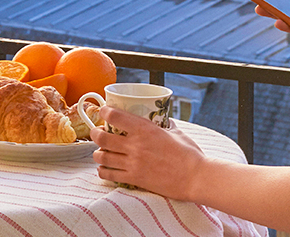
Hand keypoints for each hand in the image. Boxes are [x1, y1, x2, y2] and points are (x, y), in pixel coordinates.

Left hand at [91, 107, 205, 198]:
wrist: (195, 177)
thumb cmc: (189, 154)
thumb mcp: (176, 132)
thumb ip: (165, 126)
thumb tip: (162, 120)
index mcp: (145, 129)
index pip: (115, 116)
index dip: (105, 112)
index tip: (103, 111)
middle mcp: (135, 145)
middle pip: (102, 137)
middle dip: (95, 133)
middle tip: (96, 133)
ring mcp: (133, 163)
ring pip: (102, 156)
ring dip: (98, 153)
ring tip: (100, 152)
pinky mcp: (134, 179)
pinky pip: (109, 175)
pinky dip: (103, 171)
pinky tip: (104, 169)